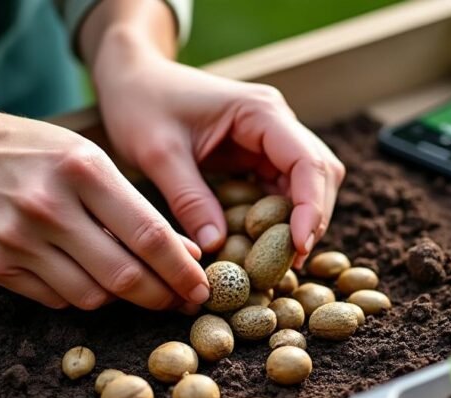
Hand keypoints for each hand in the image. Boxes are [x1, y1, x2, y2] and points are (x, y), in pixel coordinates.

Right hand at [0, 108, 209, 310]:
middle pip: (124, 276)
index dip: (182, 271)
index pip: (149, 235)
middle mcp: (47, 206)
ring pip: (92, 297)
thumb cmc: (36, 154)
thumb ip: (137, 209)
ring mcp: (16, 239)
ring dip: (122, 300)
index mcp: (82, 170)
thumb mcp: (91, 161)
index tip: (201, 288)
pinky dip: (81, 295)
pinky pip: (56, 300)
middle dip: (161, 296)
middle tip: (179, 302)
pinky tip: (88, 278)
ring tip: (136, 287)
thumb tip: (186, 255)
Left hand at [89, 31, 344, 262]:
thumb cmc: (141, 105)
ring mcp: (270, 141)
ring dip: (297, 222)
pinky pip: (280, 192)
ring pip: (306, 186)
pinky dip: (276, 220)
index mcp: (261, 112)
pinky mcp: (257, 158)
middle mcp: (276, 123)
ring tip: (276, 262)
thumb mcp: (158, 154)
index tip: (298, 247)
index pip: (307, 161)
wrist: (132, 81)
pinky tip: (258, 245)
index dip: (311, 206)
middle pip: (319, 175)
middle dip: (311, 219)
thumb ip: (188, 199)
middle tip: (291, 263)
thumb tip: (217, 246)